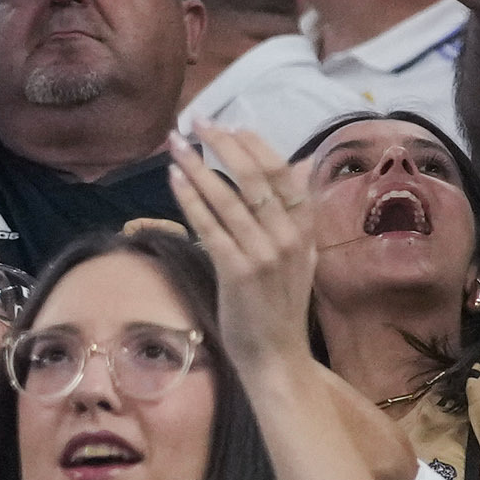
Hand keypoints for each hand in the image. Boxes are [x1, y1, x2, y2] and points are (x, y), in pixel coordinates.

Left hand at [166, 125, 322, 379]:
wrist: (277, 357)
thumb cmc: (280, 306)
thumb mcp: (301, 257)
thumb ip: (296, 216)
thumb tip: (298, 169)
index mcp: (305, 230)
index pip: (283, 173)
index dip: (255, 144)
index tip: (231, 125)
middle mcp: (288, 237)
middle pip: (255, 176)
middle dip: (223, 144)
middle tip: (198, 122)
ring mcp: (264, 254)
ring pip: (228, 197)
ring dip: (199, 166)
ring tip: (177, 143)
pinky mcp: (238, 272)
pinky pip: (210, 226)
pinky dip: (191, 198)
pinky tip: (175, 178)